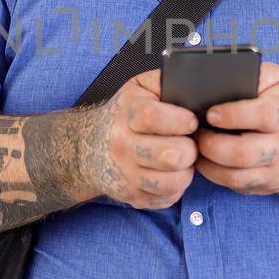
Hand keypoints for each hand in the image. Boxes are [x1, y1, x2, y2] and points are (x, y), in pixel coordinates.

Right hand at [78, 69, 198, 209]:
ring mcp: (126, 175)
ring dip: (186, 171)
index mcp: (126, 115)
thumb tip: (191, 82)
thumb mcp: (138, 88)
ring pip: (172, 182)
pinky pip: (167, 198)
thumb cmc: (123, 115)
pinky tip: (171, 173)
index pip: (153, 117)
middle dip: (190, 148)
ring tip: (182, 160)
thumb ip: (163, 80)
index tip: (191, 121)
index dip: (180, 120)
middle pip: (170, 155)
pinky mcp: (132, 196)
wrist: (88, 148)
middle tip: (188, 142)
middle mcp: (122, 146)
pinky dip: (176, 187)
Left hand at [194, 62, 278, 195]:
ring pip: (237, 176)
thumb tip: (222, 79)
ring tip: (197, 148)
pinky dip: (215, 175)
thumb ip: (255, 75)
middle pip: (244, 153)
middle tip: (197, 133)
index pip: (262, 116)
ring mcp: (278, 169)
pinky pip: (237, 185)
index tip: (211, 113)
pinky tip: (207, 161)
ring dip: (208, 164)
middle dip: (212, 145)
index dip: (233, 115)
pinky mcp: (268, 185)